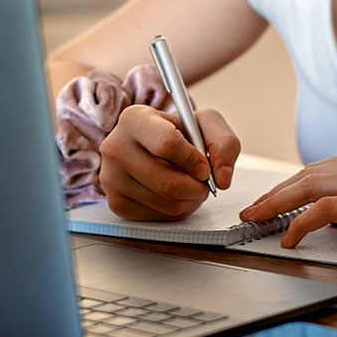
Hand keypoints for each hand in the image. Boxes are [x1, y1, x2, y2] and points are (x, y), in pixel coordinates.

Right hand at [99, 104, 239, 220]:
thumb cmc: (176, 131)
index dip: (194, 160)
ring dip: (190, 200)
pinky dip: (177, 209)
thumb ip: (224, 142)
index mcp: (134, 119)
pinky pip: (158, 216)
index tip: (204, 166)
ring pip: (166, 203)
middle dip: (197, 187)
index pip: (167, 144)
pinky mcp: (116, 203)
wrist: (150, 144)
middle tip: (203, 182)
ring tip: (191, 185)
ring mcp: (112, 178)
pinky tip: (175, 194)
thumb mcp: (204, 123)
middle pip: (168, 183)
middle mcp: (115, 147)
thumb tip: (222, 178)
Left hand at [239, 142, 336, 247]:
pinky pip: (327, 209)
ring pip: (308, 187)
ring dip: (275, 204)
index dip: (291, 185)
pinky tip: (288, 236)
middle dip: (273, 193)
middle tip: (249, 210)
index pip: (320, 169)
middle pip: (306, 175)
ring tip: (254, 220)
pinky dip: (301, 221)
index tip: (271, 200)